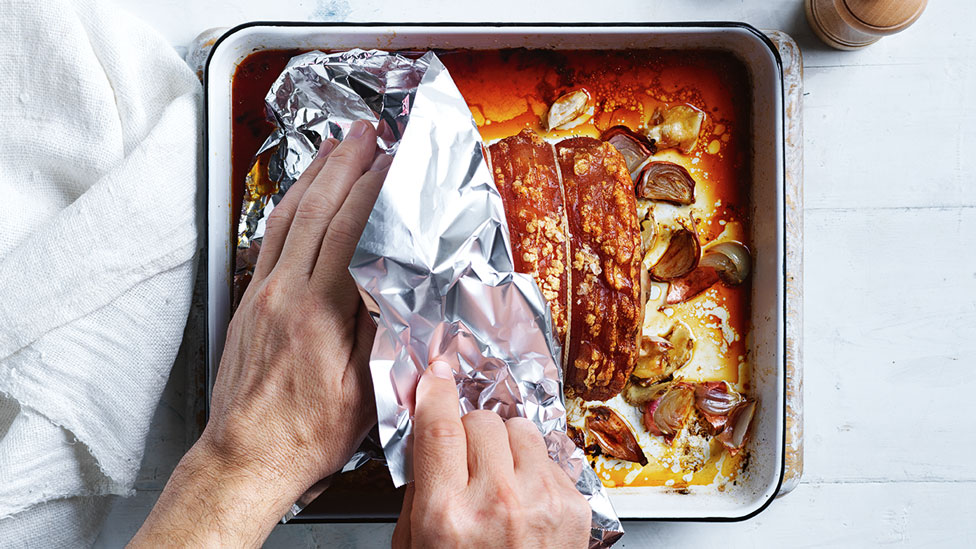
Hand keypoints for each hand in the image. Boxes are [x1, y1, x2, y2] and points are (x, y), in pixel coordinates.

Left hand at [130, 119, 389, 547]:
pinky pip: (268, 238)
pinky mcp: (250, 303)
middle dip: (343, 164)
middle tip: (365, 131)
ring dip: (314, 175)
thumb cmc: (307, 435)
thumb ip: (380, 333)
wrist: (246, 456)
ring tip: (334, 146)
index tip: (392, 162)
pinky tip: (299, 194)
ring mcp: (262, 295)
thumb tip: (396, 281)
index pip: (347, 233)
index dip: (372, 191)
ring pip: (287, 217)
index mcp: (317, 314)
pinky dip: (288, 206)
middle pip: (315, 211)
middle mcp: (284, 294)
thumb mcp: (366, 394)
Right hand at [392, 361, 590, 548]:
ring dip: (506, 444)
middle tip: (466, 457)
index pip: (440, 426)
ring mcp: (542, 504)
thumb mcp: (414, 548)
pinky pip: (550, 456)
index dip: (435, 392)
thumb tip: (431, 440)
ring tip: (499, 478)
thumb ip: (421, 492)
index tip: (436, 377)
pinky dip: (534, 468)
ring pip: (521, 429)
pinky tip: (524, 498)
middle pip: (482, 420)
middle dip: (469, 430)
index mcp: (447, 516)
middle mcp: (498, 504)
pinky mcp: (574, 509)